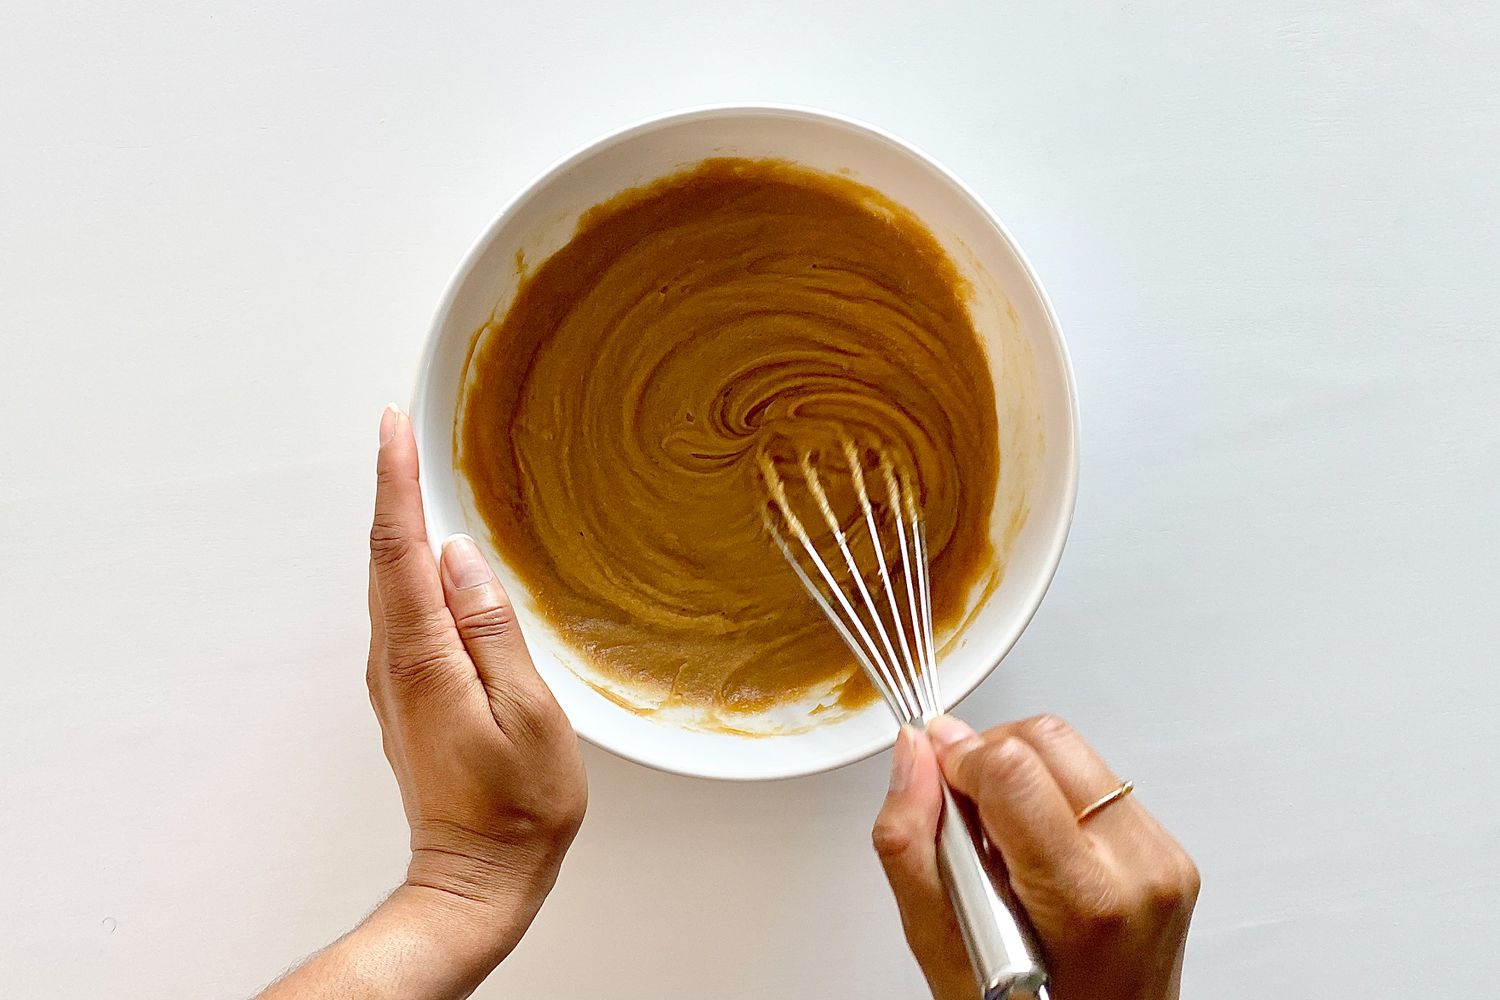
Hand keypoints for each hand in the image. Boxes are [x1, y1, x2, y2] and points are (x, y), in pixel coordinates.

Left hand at [366, 405, 586, 975]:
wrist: (478, 875)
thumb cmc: (516, 804)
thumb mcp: (526, 712)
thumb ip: (491, 629)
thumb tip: (462, 558)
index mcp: (423, 657)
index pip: (400, 549)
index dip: (396, 481)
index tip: (393, 425)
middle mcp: (395, 663)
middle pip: (385, 556)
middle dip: (390, 486)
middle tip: (399, 427)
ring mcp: (395, 680)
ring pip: (390, 583)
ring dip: (399, 524)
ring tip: (413, 472)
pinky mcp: (407, 694)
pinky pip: (402, 611)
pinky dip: (408, 566)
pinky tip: (430, 556)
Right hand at [872, 715, 1198, 999]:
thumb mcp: (940, 949)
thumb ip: (910, 843)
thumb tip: (913, 755)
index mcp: (1084, 898)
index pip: (1012, 766)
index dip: (958, 762)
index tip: (936, 786)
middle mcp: (1137, 868)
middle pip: (1047, 740)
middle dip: (989, 759)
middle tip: (964, 816)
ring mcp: (1161, 858)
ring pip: (1073, 753)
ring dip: (1022, 777)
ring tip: (1001, 844)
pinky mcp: (1169, 851)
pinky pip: (1099, 783)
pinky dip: (1054, 798)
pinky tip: (1036, 851)